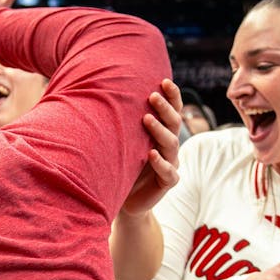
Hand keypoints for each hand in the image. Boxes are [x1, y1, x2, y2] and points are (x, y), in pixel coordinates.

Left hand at [120, 78, 182, 216]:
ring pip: (171, 144)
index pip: (173, 111)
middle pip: (174, 123)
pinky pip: (169, 172)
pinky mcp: (168, 183)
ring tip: (146, 119)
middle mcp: (170, 146)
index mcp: (163, 133)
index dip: (172, 97)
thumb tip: (105, 91)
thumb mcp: (124, 142)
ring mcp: (171, 164)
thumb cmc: (123, 165)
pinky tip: (152, 154)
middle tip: (152, 96)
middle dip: (164, 108)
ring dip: (159, 130)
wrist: (125, 198)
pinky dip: (161, 163)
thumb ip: (124, 123)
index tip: (163, 81)